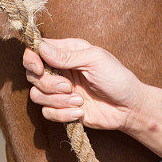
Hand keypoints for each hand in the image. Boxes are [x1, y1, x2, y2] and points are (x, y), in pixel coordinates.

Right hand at [23, 38, 143, 130]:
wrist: (129, 108)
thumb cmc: (116, 77)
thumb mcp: (94, 59)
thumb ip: (66, 55)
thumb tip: (41, 47)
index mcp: (65, 52)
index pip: (36, 50)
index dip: (31, 58)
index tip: (39, 68)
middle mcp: (58, 70)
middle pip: (32, 74)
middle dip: (47, 83)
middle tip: (68, 86)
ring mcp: (59, 91)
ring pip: (37, 95)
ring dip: (57, 100)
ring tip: (78, 100)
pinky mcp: (63, 109)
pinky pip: (48, 113)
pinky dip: (63, 114)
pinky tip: (80, 112)